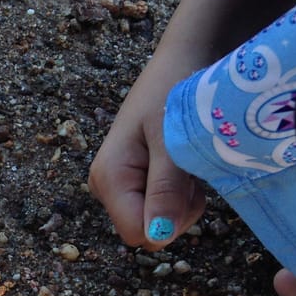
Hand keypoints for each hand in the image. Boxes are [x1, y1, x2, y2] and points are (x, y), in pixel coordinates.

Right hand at [88, 55, 205, 248]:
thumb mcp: (172, 141)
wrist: (182, 60)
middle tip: (188, 171)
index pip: (137, 233)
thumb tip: (158, 236)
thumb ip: (165, 189)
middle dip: (176, 211)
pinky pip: (160, 207)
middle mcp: (106, 187)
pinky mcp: (133, 181)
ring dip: (181, 201)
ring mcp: (119, 185)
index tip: (188, 189)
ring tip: (187, 163)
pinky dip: (180, 194)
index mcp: (108, 177)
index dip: (168, 222)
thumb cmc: (173, 92)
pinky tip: (182, 166)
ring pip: (156, 220)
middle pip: (146, 229)